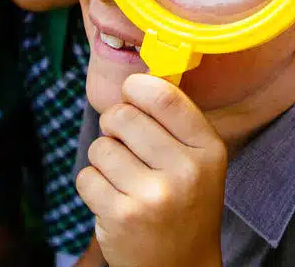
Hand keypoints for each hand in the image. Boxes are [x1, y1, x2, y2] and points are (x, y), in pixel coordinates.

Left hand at [76, 74, 225, 266]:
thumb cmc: (184, 204)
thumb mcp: (199, 161)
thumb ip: (174, 122)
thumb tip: (136, 78)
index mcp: (208, 149)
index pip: (164, 97)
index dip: (136, 88)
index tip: (130, 93)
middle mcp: (186, 171)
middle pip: (122, 116)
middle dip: (114, 127)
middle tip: (126, 147)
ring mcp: (153, 195)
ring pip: (100, 147)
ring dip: (103, 160)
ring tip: (124, 180)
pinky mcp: (122, 216)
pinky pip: (86, 177)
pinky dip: (93, 186)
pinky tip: (113, 200)